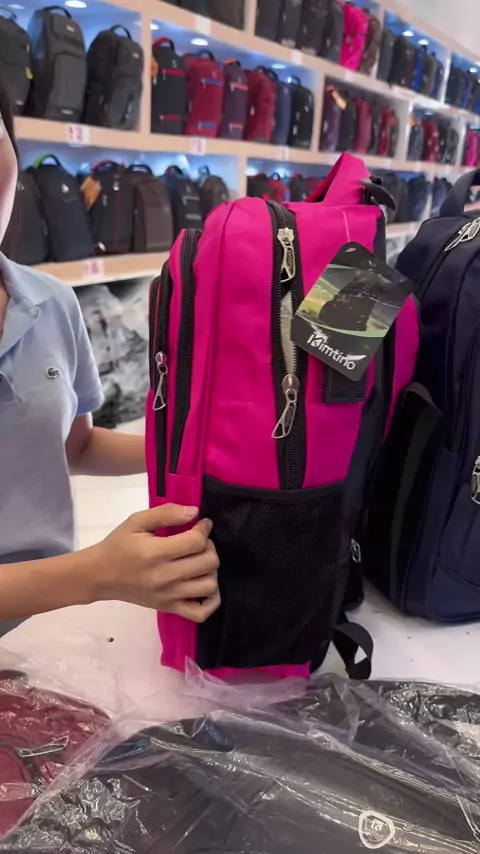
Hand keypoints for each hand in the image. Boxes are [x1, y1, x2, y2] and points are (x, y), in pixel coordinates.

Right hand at [90, 504, 219, 621]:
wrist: (100, 575)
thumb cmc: (118, 546)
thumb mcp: (136, 521)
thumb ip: (166, 513)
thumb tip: (194, 512)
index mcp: (155, 553)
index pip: (196, 542)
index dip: (204, 529)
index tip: (202, 523)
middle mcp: (164, 577)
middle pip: (208, 563)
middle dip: (209, 546)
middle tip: (199, 541)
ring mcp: (168, 596)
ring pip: (209, 586)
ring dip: (211, 570)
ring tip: (200, 561)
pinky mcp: (169, 608)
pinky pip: (200, 613)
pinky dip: (211, 601)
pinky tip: (204, 585)